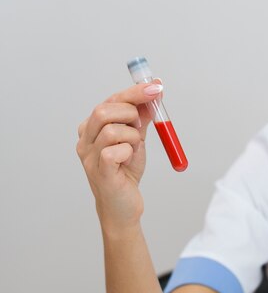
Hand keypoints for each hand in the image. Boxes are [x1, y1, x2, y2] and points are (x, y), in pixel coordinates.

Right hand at [76, 81, 162, 233]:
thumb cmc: (126, 172)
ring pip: (112, 129)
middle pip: (104, 110)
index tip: (156, 86)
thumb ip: (142, 117)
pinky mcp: (99, 171)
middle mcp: (85, 139)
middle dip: (131, 113)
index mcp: (92, 128)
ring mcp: (89, 156)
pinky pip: (115, 150)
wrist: (123, 206)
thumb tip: (155, 91)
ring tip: (134, 149)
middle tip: (141, 126)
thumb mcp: (136, 139)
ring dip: (133, 136)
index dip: (135, 92)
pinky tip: (128, 161)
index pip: (110, 100)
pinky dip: (129, 151)